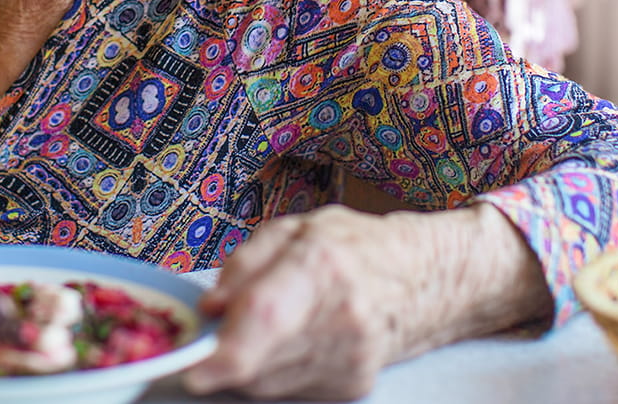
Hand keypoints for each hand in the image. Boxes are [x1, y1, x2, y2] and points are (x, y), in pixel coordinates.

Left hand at [183, 203, 551, 400]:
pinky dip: (274, 373)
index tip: (194, 371)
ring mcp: (350, 357)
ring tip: (260, 331)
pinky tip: (291, 344)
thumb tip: (209, 308)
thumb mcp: (293, 229)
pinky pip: (289, 392)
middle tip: (218, 332)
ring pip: (268, 383)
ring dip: (248, 365)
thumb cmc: (352, 245)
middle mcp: (340, 315)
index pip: (266, 317)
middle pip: (259, 359)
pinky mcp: (353, 385)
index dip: (225, 353)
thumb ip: (244, 265)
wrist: (423, 278)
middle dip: (224, 355)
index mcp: (320, 263)